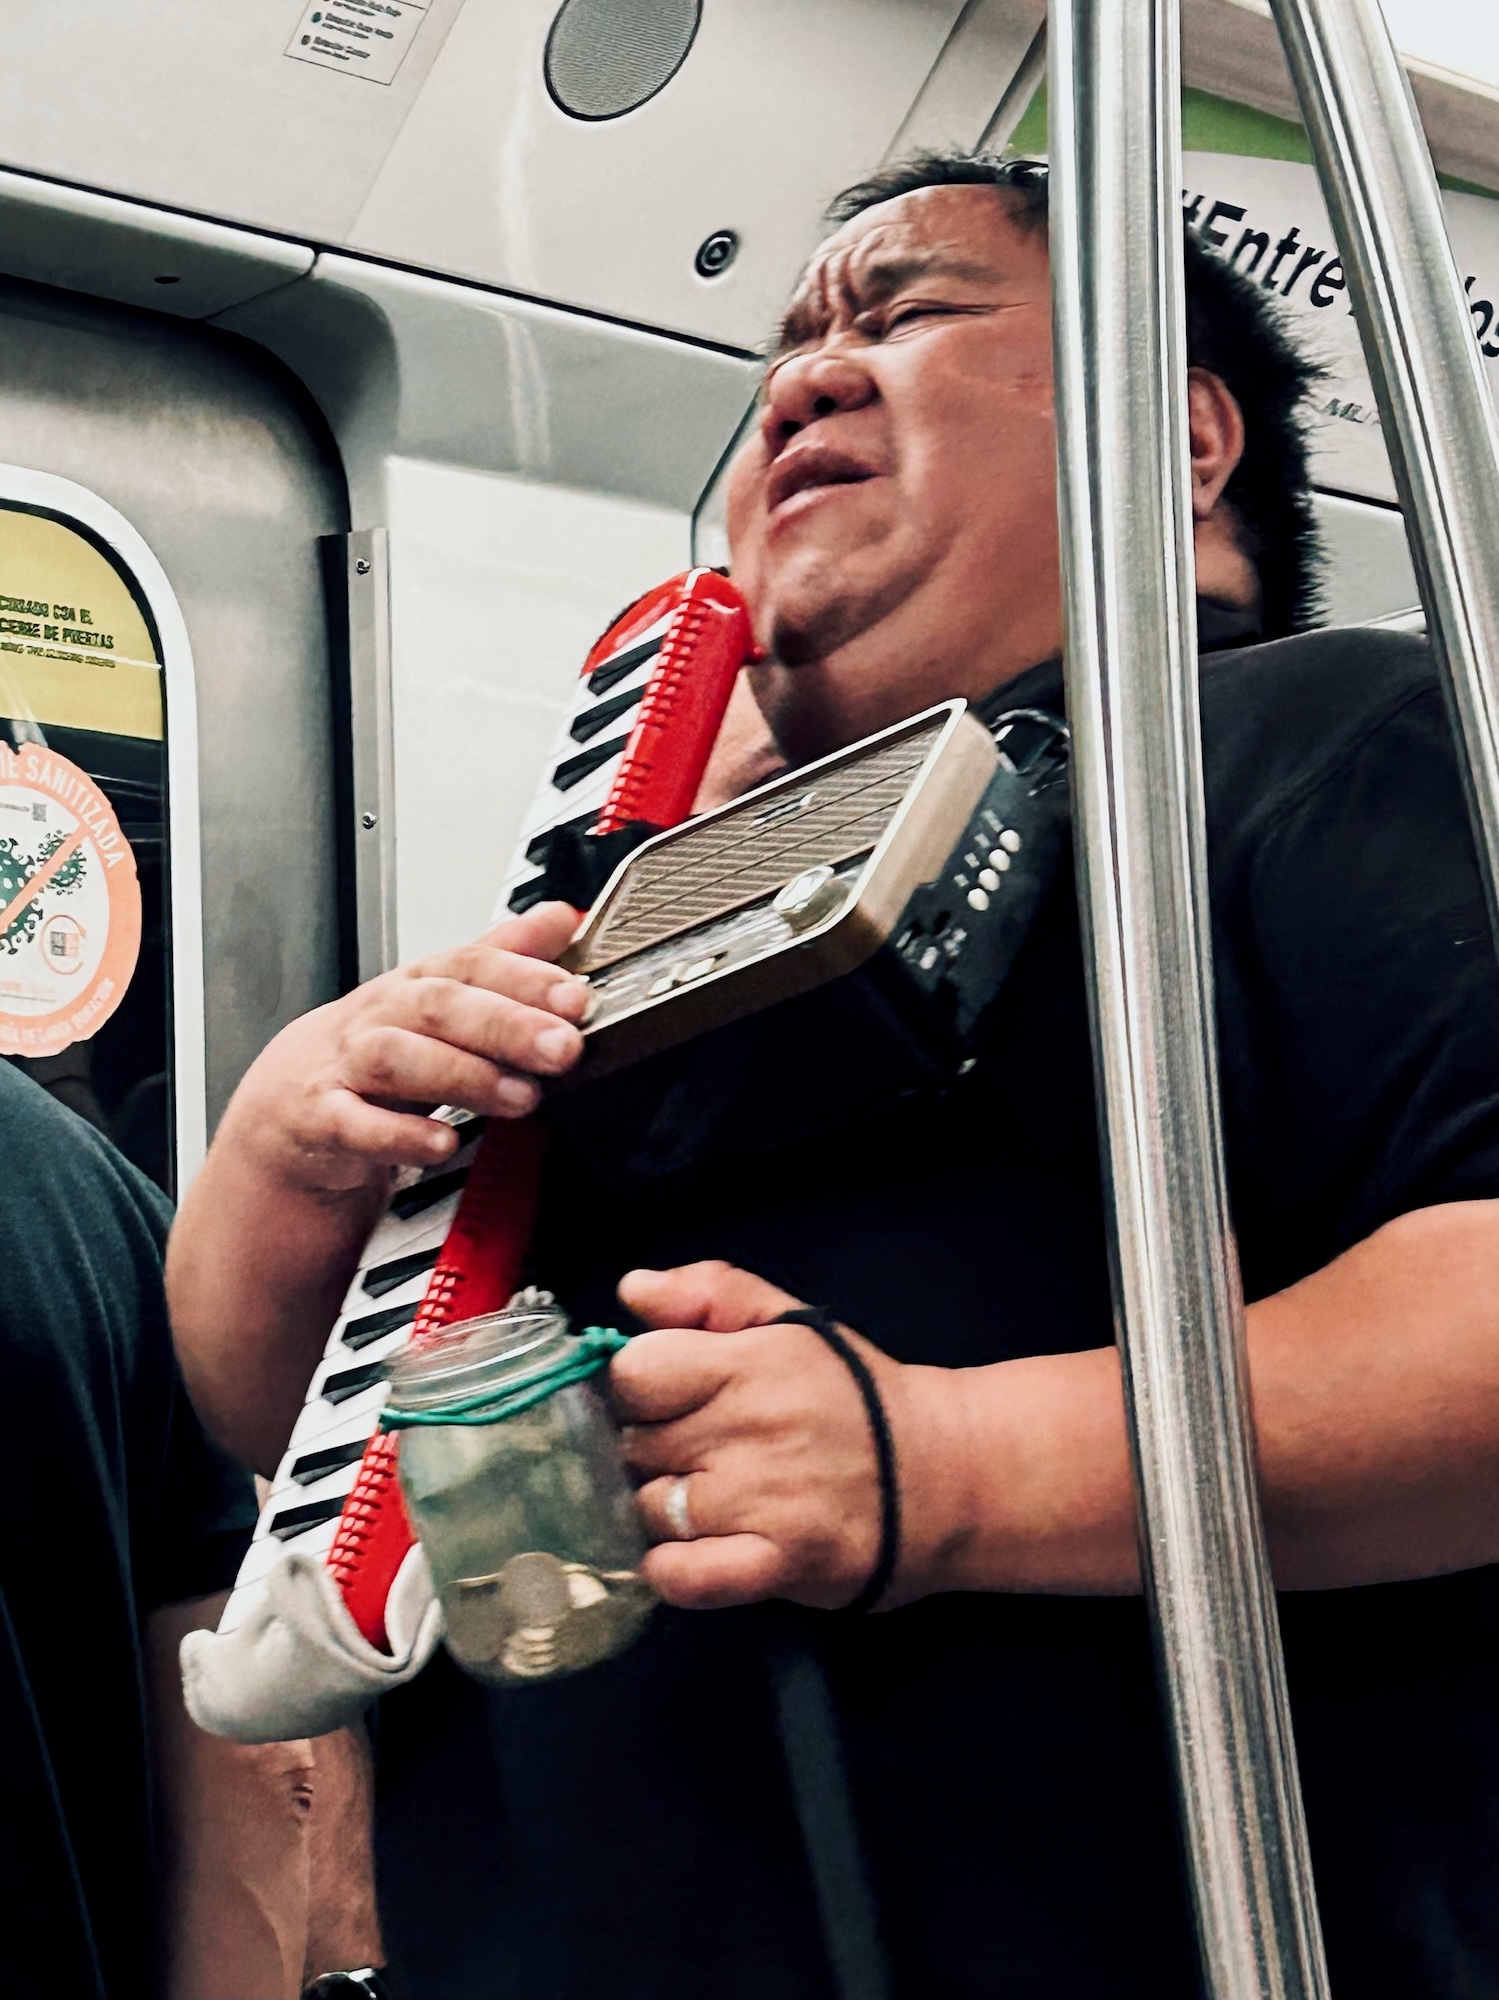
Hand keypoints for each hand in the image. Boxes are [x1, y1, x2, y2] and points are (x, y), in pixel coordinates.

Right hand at [216, 902, 587, 1196]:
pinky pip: (355, 1124)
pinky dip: (399, 1134)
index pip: (469, 964)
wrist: (288, 1105)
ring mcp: (345, 1066)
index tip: (575, 996)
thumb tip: (564, 919)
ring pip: (397, 1059)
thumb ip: (501, 960)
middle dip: (507, 1024)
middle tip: (563, 1048)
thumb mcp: (439, 1000)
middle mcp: (380, 1017)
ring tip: (521, 1097)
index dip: (523, 976)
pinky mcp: (321, 1119)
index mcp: (414, 984)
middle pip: (438, 1005)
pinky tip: (442, 1143)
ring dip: (464, 1076)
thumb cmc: (374, 1049)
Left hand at [612, 1261, 969, 1611]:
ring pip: (649, 1510)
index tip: (666, 1400)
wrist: (947, 1475)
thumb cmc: (858, 1396)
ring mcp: (759, 1501)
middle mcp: (747, 1429)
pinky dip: (674, 1569)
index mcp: (747, 1363)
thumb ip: (709, 1293)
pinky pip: (680, 1576)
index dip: (637, 1390)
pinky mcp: (776, 1565)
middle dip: (653, 1450)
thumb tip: (633, 1289)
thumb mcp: (792, 1322)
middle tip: (698, 1452)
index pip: (634, 1374)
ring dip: (666, 1509)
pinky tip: (699, 1551)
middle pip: (634, 1446)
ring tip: (711, 1500)